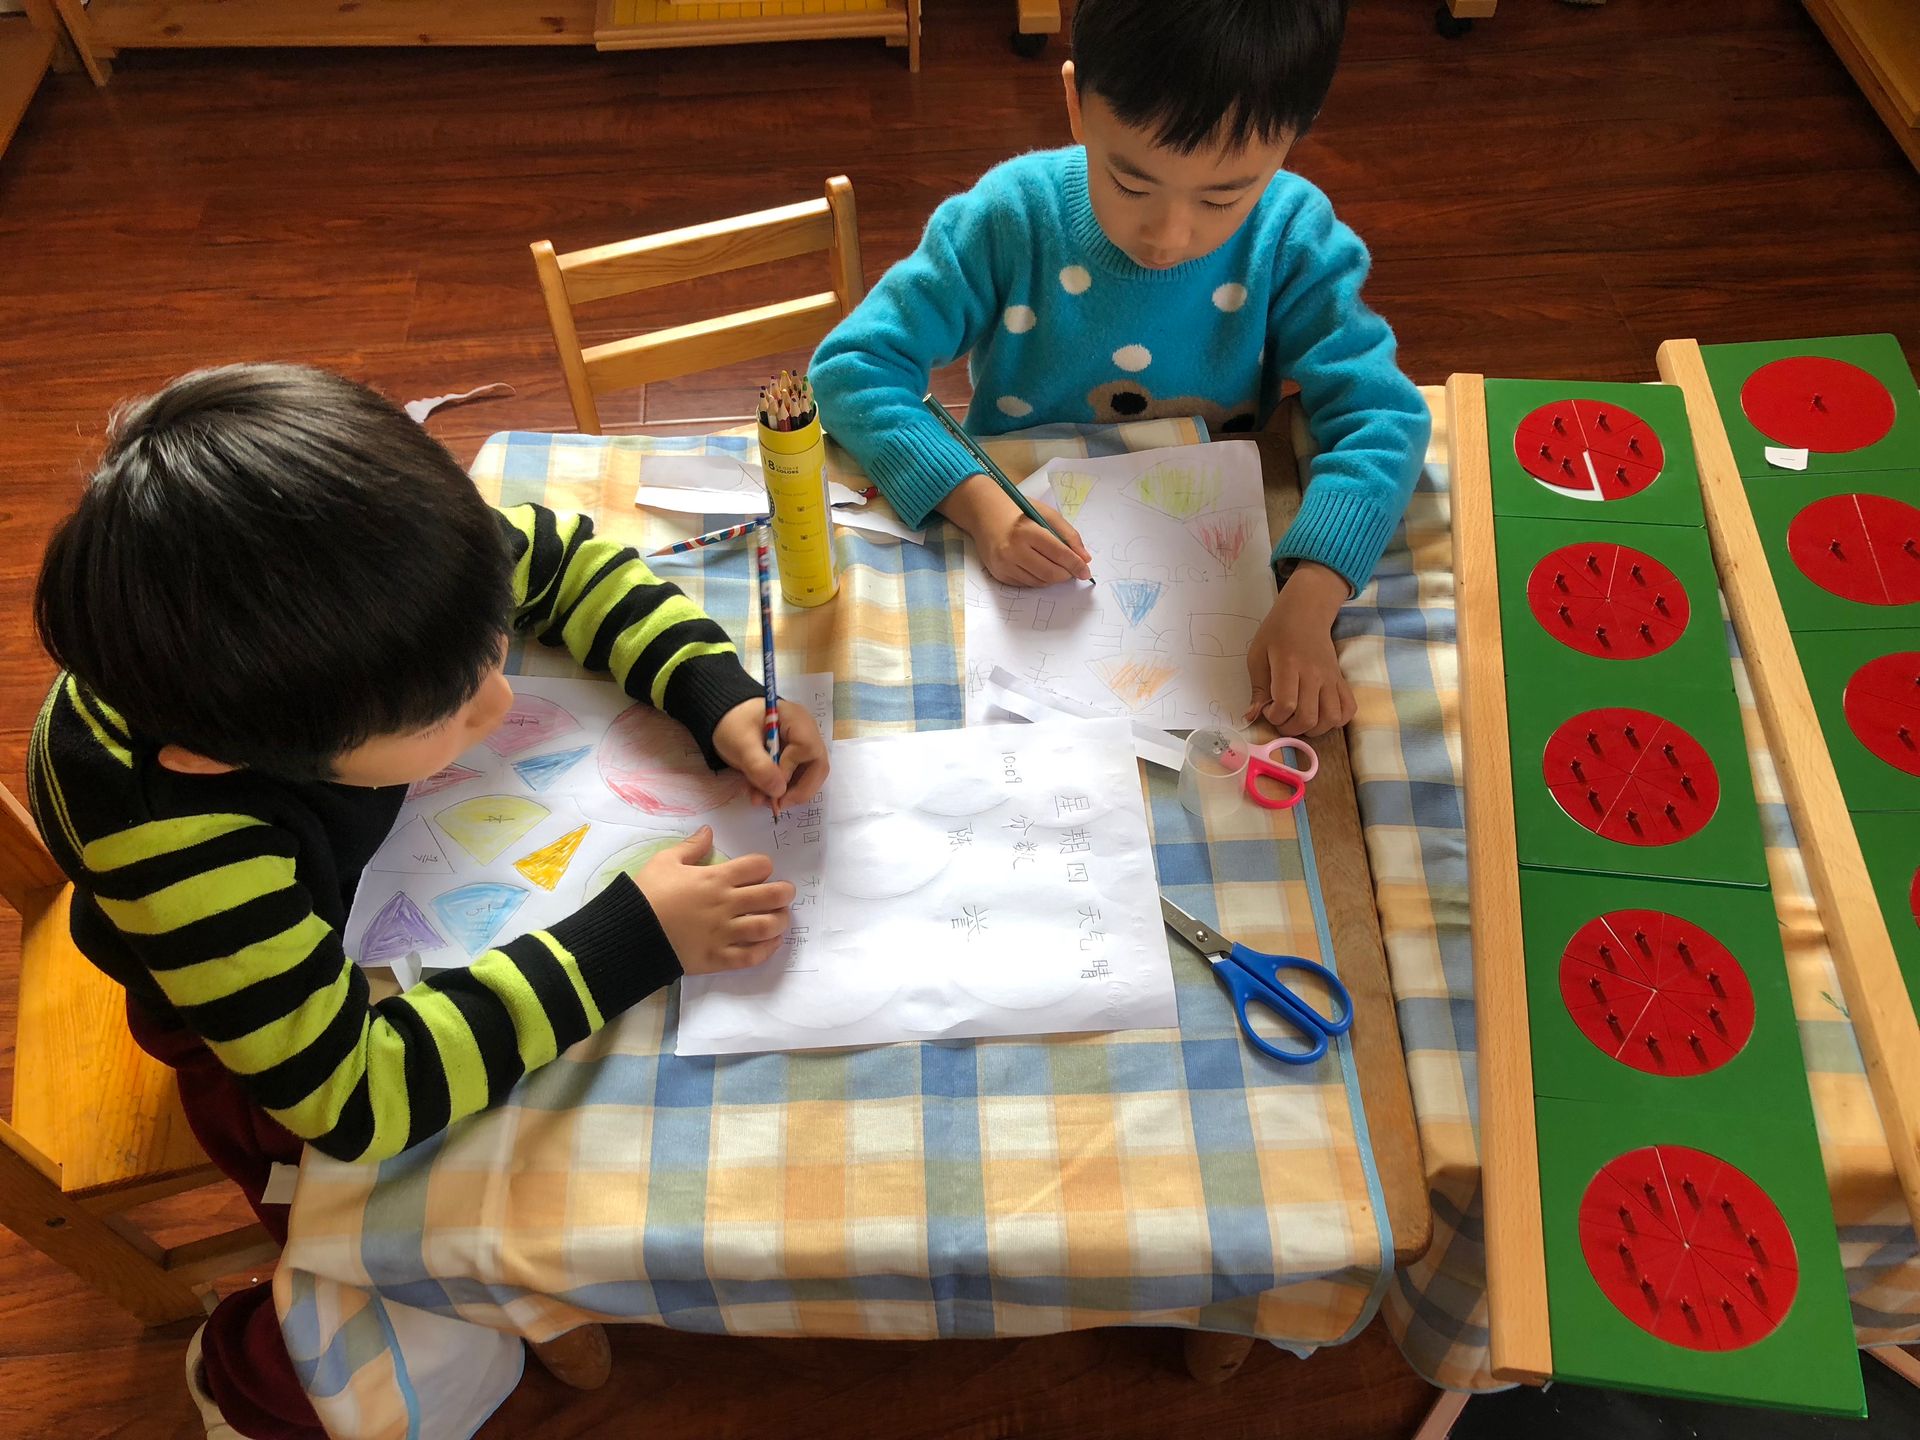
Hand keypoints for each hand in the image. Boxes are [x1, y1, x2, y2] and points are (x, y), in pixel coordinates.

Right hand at [633, 827, 794, 973]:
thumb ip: (691, 846)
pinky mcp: (719, 958)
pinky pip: (752, 956)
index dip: (764, 866)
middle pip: (772, 895)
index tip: (759, 871)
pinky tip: (771, 942)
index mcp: (716, 878)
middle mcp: (726, 904)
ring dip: (780, 920)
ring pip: (768, 926)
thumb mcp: (664, 861)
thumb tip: (708, 830)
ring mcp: (724, 933)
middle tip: (784, 893)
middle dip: (784, 892)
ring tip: (780, 917)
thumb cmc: (646, 894)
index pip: (758, 866)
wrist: (630, 933)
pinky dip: (767, 949)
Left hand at [713, 697, 828, 815]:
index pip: (809, 750)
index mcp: (797, 720)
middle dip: (798, 790)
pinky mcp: (792, 758)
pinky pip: (794, 777)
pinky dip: (778, 789)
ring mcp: (800, 746)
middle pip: (816, 766)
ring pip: (806, 776)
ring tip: (760, 800)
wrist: (721, 721)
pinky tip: (759, 793)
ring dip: (785, 793)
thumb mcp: (741, 744)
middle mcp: (805, 732)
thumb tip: (779, 792)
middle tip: (777, 805)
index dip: (792, 771)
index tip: (770, 783)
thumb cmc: (732, 724)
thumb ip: (759, 767)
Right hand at [939, 473, 1091, 586]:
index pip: (1059, 554)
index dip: (1076, 565)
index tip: (1086, 571)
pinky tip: (1038, 566)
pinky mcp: (999, 574)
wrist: (984, 514)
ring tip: (1055, 565)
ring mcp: (1004, 564)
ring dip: (1053, 577)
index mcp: (1027, 531)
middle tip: (1072, 570)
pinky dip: (1038, 578)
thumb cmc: (1018, 511)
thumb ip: (1068, 535)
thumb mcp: (1046, 514)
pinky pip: (1026, 584)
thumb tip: (1084, 559)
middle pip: (1051, 573)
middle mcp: (1013, 550)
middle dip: (1066, 574)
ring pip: (1040, 582)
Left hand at [1244, 562, 1354, 736]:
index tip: (1267, 708)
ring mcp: (1331, 678)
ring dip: (1314, 729)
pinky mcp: (1341, 680)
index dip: (1274, 716)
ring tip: (1300, 719)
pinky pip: (1349, 709)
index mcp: (1289, 665)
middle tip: (1281, 717)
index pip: (1286, 705)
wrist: (1306, 612)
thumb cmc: (1277, 632)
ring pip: (1331, 719)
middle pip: (1308, 718)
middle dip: (1290, 728)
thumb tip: (1251, 716)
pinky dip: (1337, 720)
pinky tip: (1320, 715)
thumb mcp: (1257, 655)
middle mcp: (1314, 674)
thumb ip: (1257, 689)